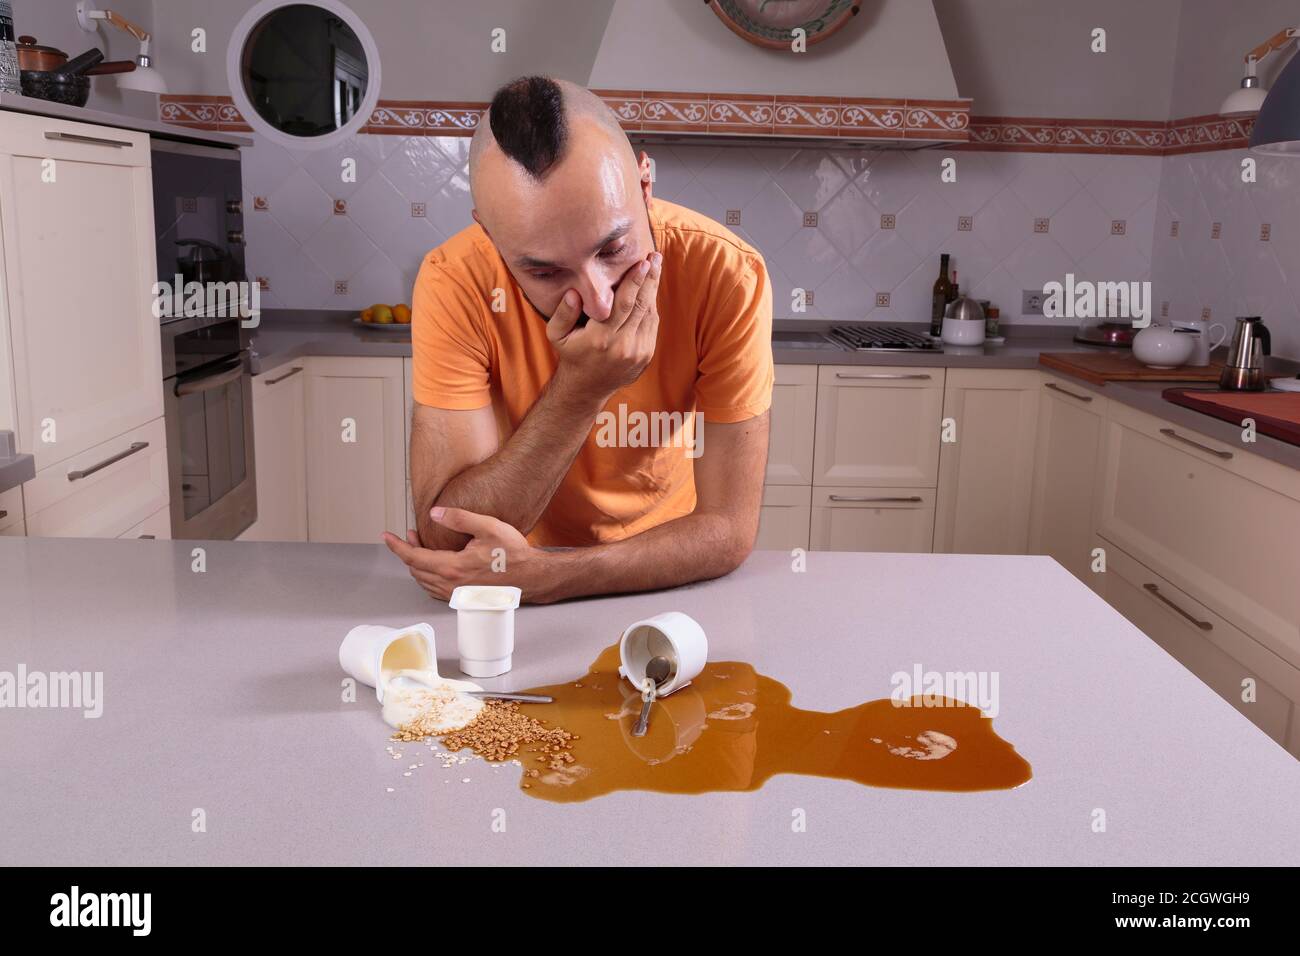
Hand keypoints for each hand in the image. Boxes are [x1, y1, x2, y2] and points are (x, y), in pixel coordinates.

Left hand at [381, 507, 554, 602]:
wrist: (532, 577)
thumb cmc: (513, 554)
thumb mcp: (488, 527)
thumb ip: (459, 518)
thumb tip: (435, 514)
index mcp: (453, 567)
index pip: (414, 558)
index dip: (397, 546)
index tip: (386, 536)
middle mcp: (451, 584)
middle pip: (416, 570)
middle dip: (407, 552)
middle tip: (408, 536)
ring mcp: (456, 593)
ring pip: (424, 581)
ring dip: (417, 564)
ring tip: (419, 547)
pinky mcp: (463, 597)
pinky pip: (435, 588)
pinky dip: (428, 576)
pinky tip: (434, 565)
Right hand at [547, 251, 661, 399]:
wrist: (587, 388)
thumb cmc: (570, 355)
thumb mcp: (556, 335)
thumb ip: (563, 313)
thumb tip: (575, 292)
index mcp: (600, 338)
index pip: (623, 304)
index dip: (634, 281)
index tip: (642, 262)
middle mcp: (622, 345)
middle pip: (641, 305)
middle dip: (650, 279)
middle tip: (655, 257)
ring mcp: (637, 352)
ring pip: (650, 314)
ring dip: (653, 289)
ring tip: (655, 267)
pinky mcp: (646, 355)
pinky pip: (652, 325)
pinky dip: (651, 306)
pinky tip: (649, 290)